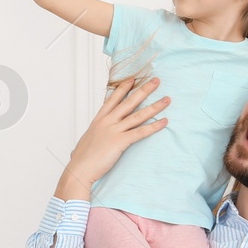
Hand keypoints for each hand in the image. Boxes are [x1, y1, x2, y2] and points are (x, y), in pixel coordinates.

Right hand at [53, 78, 170, 200]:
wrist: (80, 168)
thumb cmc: (82, 157)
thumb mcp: (88, 139)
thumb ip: (95, 133)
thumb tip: (93, 135)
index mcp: (99, 119)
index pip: (113, 98)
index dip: (124, 87)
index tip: (133, 78)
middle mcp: (107, 121)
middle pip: (129, 102)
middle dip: (144, 90)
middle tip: (156, 80)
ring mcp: (114, 131)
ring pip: (138, 115)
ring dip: (154, 106)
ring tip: (167, 99)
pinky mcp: (120, 142)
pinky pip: (140, 132)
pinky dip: (154, 127)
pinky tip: (164, 121)